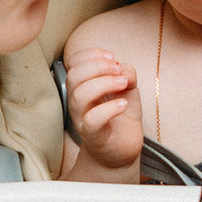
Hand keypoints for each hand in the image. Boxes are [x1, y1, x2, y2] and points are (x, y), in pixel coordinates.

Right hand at [62, 47, 141, 169]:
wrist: (123, 147)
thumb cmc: (121, 114)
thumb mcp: (127, 87)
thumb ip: (125, 72)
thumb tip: (122, 70)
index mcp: (82, 85)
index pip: (74, 62)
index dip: (91, 54)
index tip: (112, 56)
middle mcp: (77, 101)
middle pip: (74, 76)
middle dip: (98, 66)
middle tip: (118, 70)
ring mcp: (82, 119)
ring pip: (80, 96)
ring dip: (104, 83)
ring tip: (123, 84)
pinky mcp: (93, 136)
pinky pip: (92, 120)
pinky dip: (109, 108)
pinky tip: (123, 104)